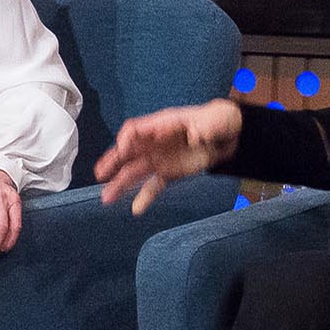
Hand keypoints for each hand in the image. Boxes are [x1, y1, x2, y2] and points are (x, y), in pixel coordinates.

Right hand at [95, 98, 242, 214]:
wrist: (230, 137)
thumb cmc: (219, 122)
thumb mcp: (215, 120)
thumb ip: (204, 127)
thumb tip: (197, 134)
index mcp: (162, 125)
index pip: (135, 130)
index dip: (126, 140)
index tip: (122, 151)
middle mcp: (155, 142)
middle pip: (128, 151)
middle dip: (113, 162)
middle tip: (100, 174)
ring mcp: (160, 158)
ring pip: (135, 171)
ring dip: (120, 184)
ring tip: (107, 198)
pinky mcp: (168, 173)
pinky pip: (153, 185)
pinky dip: (145, 197)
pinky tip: (136, 209)